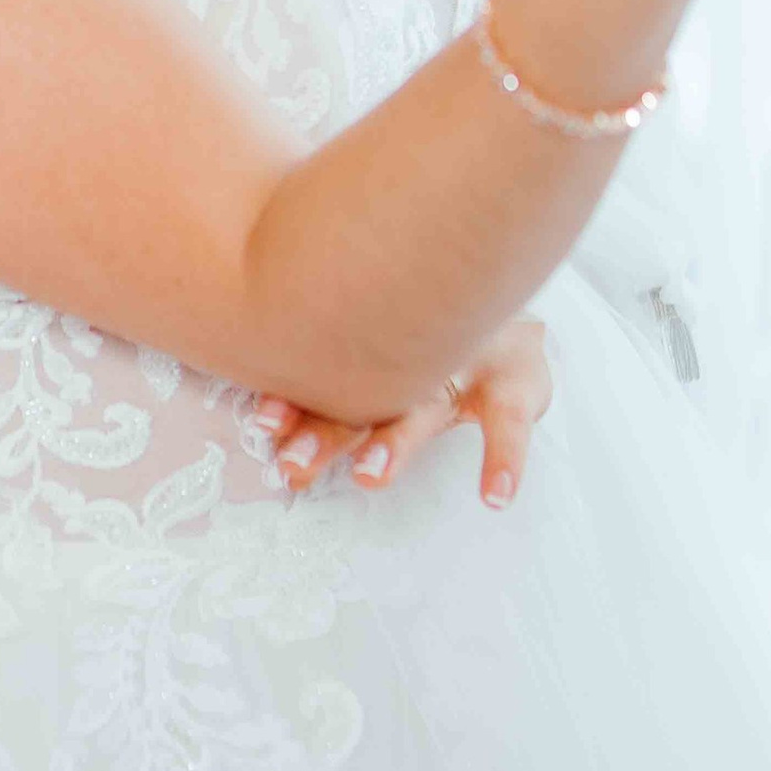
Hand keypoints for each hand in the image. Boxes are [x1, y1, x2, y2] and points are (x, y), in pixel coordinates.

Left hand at [256, 316, 552, 508]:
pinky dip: (506, 459)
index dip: (293, 401)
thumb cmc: (425, 316)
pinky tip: (496, 498)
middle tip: (293, 466)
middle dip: (326, 434)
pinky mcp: (516, 379)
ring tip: (369, 476)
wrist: (501, 272)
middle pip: (365, 398)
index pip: (324, 374)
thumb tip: (255, 395)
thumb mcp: (379, 326)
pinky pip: (512, 423)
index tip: (261, 424)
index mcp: (373, 345)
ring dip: (394, 443)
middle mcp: (415, 353)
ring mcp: (466, 363)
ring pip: (424, 407)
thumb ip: (327, 358)